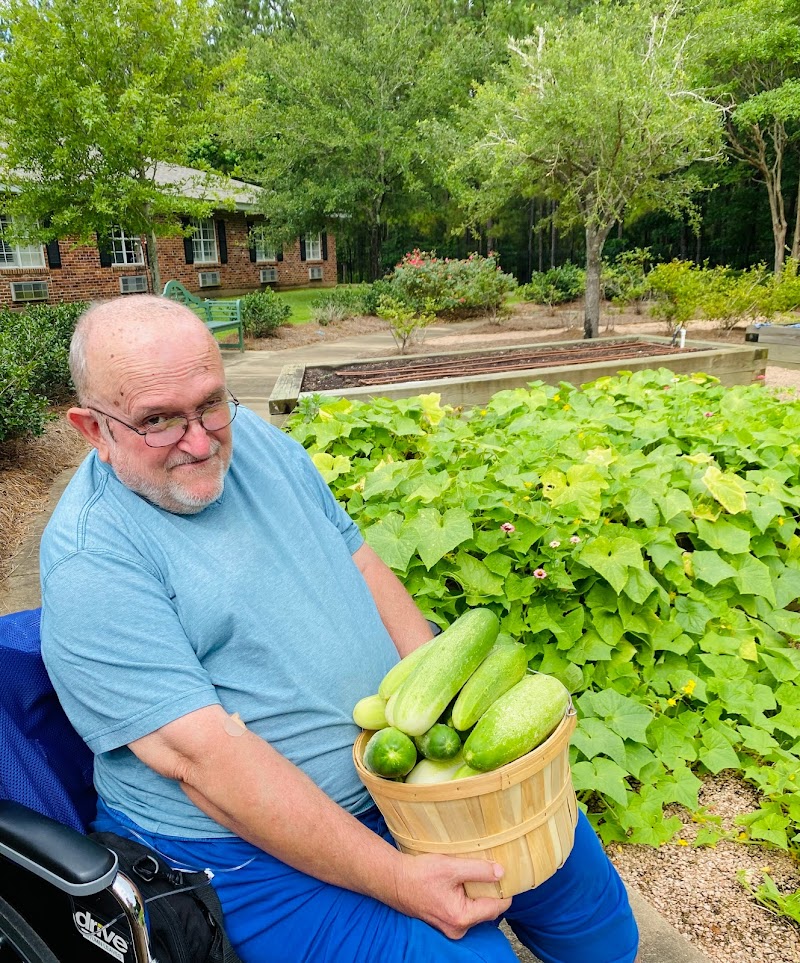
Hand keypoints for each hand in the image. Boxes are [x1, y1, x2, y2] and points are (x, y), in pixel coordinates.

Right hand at [390, 852, 511, 939]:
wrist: (394, 880)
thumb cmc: (420, 874)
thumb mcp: (451, 867)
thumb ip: (478, 870)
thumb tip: (501, 872)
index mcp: (462, 917)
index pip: (497, 907)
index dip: (505, 890)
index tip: (508, 873)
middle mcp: (458, 928)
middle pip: (488, 910)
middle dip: (491, 891)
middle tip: (490, 869)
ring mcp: (451, 927)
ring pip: (476, 909)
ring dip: (478, 893)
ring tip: (474, 873)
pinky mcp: (445, 921)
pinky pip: (465, 910)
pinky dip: (468, 896)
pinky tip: (462, 881)